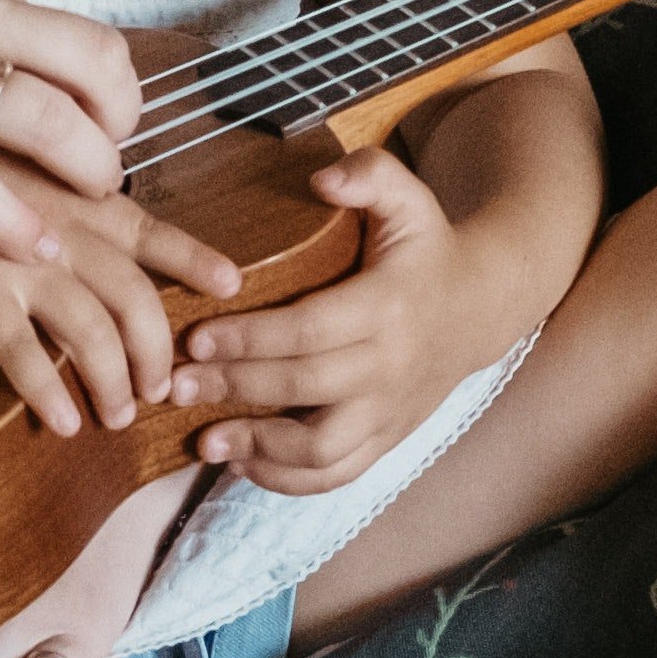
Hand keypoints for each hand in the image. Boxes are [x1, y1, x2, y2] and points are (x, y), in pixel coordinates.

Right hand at [0, 0, 152, 259]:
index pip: (59, 22)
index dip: (87, 83)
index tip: (85, 119)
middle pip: (91, 66)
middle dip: (114, 129)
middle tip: (105, 173)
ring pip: (48, 125)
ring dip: (81, 178)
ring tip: (84, 222)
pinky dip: (10, 222)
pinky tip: (28, 254)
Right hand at [0, 146, 247, 436]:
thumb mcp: (11, 175)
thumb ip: (54, 207)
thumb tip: (80, 244)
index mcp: (74, 195)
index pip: (151, 228)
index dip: (194, 257)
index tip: (231, 284)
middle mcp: (63, 226)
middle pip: (137, 299)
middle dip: (156, 352)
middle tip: (160, 390)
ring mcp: (23, 258)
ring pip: (95, 333)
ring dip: (112, 383)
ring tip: (115, 416)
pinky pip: (26, 352)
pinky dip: (48, 391)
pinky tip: (59, 423)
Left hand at [170, 145, 532, 493]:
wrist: (481, 307)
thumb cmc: (426, 248)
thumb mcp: (409, 198)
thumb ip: (369, 176)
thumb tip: (322, 179)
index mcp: (388, 307)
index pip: (310, 330)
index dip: (251, 339)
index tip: (196, 338)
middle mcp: (391, 366)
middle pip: (304, 387)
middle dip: (235, 389)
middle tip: (175, 387)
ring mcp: (390, 410)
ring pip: (323, 448)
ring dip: (259, 451)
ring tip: (204, 442)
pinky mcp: (388, 438)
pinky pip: (339, 473)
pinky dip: (289, 481)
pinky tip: (242, 466)